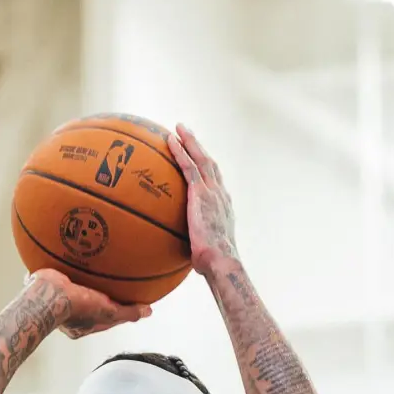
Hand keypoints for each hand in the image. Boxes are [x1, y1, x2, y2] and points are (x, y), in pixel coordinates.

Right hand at [28, 268, 151, 338]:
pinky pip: (66, 270)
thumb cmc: (77, 308)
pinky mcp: (53, 281)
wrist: (49, 294)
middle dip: (103, 292)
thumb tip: (148, 312)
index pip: (107, 317)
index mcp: (83, 324)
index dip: (119, 308)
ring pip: (78, 286)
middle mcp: (71, 312)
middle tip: (114, 278)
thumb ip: (128, 313)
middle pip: (92, 302)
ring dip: (87, 277)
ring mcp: (61, 297)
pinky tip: (81, 252)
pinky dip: (73, 263)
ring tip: (98, 262)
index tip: (130, 297)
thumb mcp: (109, 313)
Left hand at [167, 124, 236, 275]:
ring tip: (179, 129)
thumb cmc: (212, 265)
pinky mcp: (201, 193)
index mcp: (223, 207)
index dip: (207, 170)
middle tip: (188, 135)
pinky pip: (188, 166)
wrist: (220, 261)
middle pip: (210, 164)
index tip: (199, 161)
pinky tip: (170, 140)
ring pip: (201, 159)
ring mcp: (212, 192)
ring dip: (190, 142)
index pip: (215, 184)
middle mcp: (221, 195)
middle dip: (199, 148)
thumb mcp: (203, 252)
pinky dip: (180, 151)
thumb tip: (181, 255)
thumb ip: (194, 245)